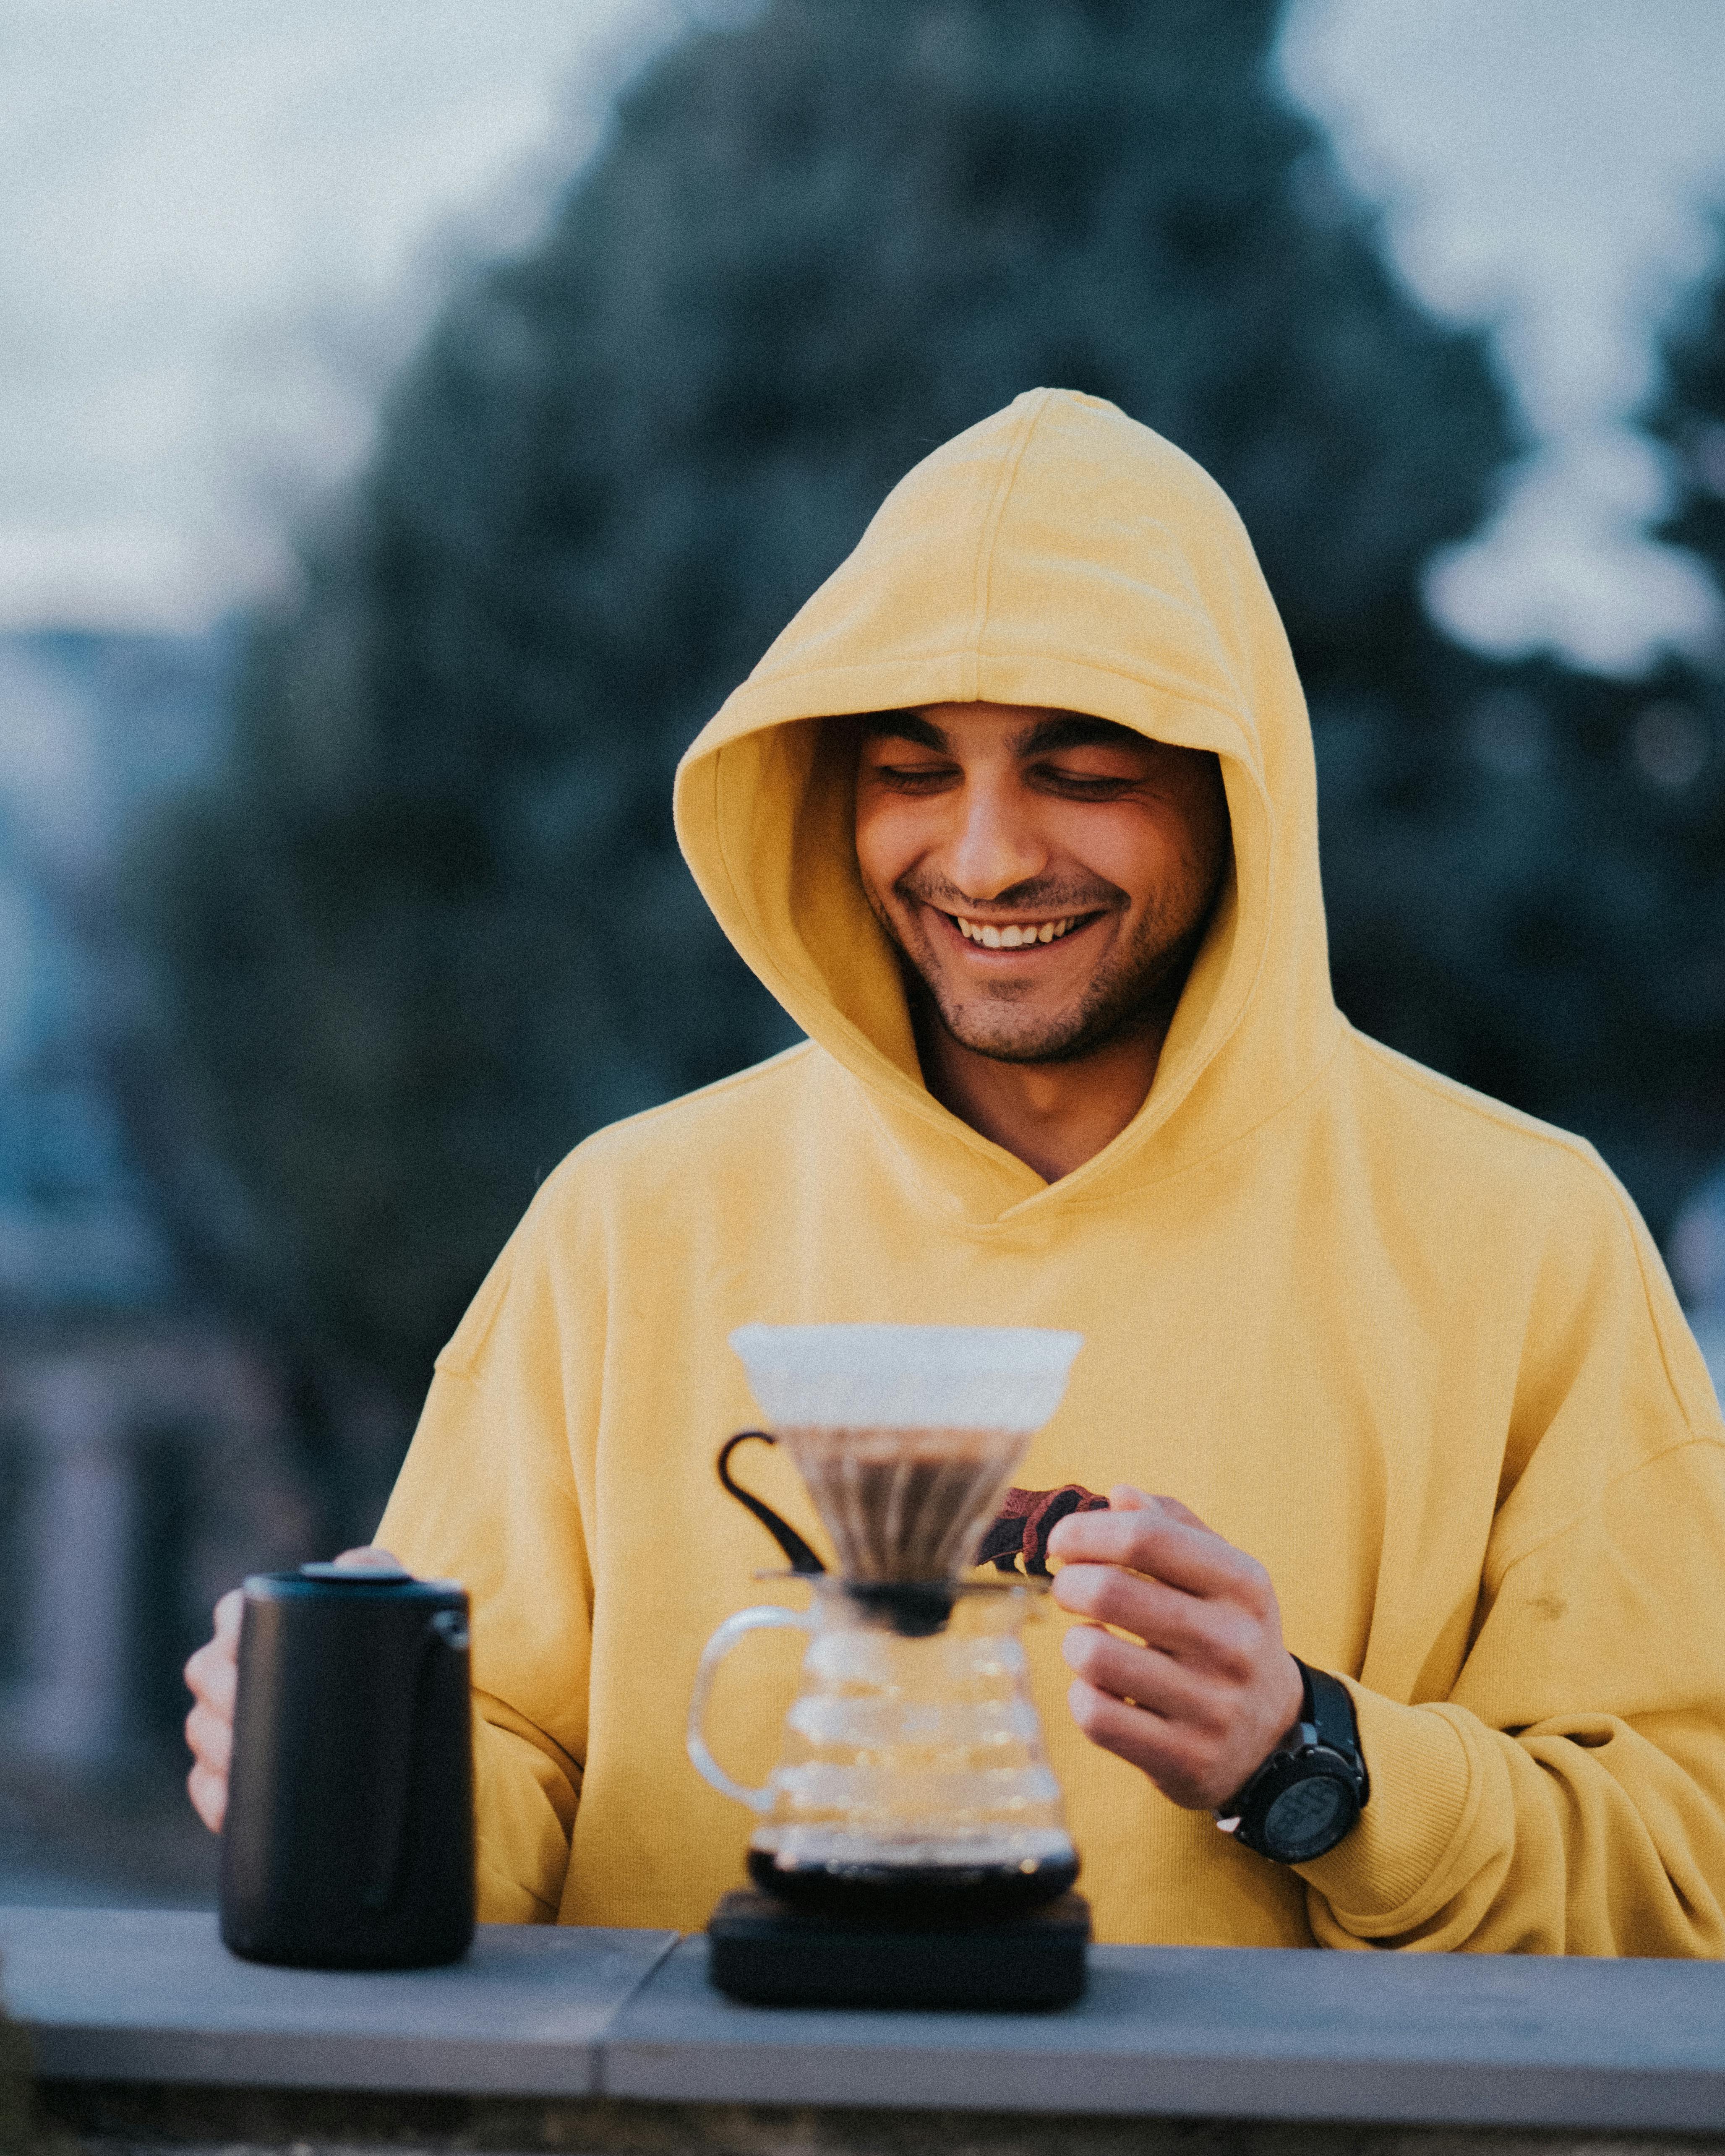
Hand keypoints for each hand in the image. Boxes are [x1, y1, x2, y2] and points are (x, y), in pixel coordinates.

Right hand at [183, 1546, 400, 1832]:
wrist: (406, 1717)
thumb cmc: (390, 1650)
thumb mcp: (389, 1608)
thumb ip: (373, 1572)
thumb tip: (350, 1565)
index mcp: (265, 1622)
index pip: (232, 1614)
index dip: (234, 1629)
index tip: (250, 1646)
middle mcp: (236, 1667)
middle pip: (205, 1672)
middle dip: (223, 1693)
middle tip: (253, 1713)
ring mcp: (228, 1722)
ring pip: (201, 1728)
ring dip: (218, 1746)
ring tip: (247, 1761)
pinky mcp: (233, 1774)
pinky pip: (205, 1787)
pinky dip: (214, 1798)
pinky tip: (234, 1807)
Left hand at [1047, 1487, 1302, 1811]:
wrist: (1273, 1738)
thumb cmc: (1227, 1635)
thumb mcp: (1223, 1575)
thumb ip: (1173, 1525)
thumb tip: (1120, 1494)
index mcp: (1243, 1585)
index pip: (1146, 1536)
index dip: (1086, 1531)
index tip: (1062, 1542)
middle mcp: (1233, 1644)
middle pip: (1109, 1592)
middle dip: (1069, 1584)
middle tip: (1069, 1589)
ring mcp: (1211, 1708)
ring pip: (1094, 1657)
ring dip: (1075, 1644)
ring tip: (1091, 1643)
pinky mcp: (1184, 1760)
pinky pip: (1096, 1716)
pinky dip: (1083, 1697)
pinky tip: (1101, 1689)